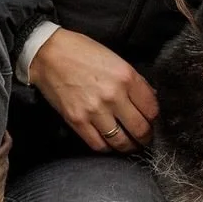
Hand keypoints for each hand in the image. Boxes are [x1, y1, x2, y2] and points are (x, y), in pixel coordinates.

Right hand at [28, 28, 158, 152]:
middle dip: (145, 137)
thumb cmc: (81, 52)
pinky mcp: (77, 121)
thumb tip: (149, 99)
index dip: (154, 118)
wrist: (48, 54)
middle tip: (144, 138)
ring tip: (130, 144)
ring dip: (128, 146)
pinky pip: (98, 144)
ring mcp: (94, 111)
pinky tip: (109, 144)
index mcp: (126, 77)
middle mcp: (113, 96)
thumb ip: (133, 81)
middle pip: (140, 128)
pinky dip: (107, 148)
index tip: (151, 121)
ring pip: (121, 141)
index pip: (152, 109)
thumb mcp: (115, 59)